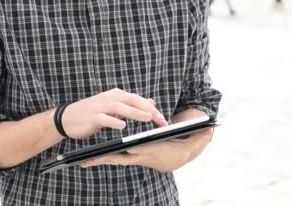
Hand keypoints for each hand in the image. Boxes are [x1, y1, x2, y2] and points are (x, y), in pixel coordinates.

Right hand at [59, 89, 168, 139]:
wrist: (67, 118)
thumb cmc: (93, 113)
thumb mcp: (114, 107)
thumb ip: (132, 105)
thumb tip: (151, 101)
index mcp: (117, 95)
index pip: (139, 100)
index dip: (153, 109)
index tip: (164, 121)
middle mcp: (110, 98)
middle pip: (133, 101)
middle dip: (149, 110)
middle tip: (161, 120)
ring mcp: (101, 107)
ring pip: (121, 107)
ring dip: (135, 112)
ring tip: (147, 118)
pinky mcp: (92, 117)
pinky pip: (104, 118)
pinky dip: (114, 121)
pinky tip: (122, 126)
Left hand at [80, 127, 213, 172]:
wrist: (177, 158)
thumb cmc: (182, 146)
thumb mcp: (190, 142)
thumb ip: (198, 136)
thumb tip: (210, 129)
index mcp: (148, 150)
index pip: (132, 150)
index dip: (120, 150)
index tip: (107, 151)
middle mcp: (137, 155)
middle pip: (116, 157)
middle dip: (100, 159)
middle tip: (83, 161)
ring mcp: (132, 157)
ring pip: (111, 158)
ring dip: (96, 160)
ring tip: (80, 161)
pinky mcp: (129, 156)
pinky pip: (112, 156)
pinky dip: (101, 157)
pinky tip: (88, 158)